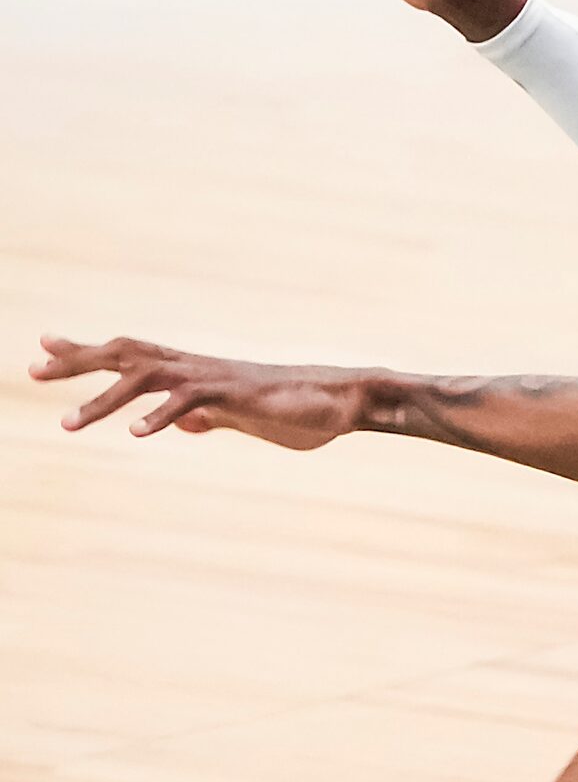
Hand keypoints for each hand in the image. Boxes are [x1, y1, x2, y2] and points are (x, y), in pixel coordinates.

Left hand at [32, 335, 370, 448]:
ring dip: (103, 402)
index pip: (132, 355)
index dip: (88, 351)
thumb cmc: (297, 410)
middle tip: (32, 370)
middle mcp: (196, 367)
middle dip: (77, 362)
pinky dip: (160, 416)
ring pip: (146, 379)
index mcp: (195, 373)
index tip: (44, 347)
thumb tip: (185, 423)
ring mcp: (213, 377)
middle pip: (125, 354)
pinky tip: (136, 434)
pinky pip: (190, 402)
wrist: (341, 401)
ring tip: (67, 426)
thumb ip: (211, 417)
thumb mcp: (242, 418)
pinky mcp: (235, 394)